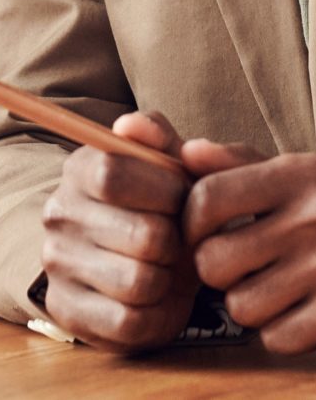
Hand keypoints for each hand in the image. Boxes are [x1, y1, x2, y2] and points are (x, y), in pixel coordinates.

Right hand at [39, 111, 195, 351]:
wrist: (126, 261)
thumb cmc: (155, 209)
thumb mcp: (162, 168)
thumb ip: (157, 137)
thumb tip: (132, 125)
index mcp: (78, 169)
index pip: (115, 174)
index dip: (165, 192)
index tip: (179, 201)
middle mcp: (57, 212)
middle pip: (144, 236)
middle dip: (177, 244)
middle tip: (175, 243)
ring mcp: (57, 261)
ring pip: (140, 282)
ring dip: (167, 282)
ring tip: (164, 271)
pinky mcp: (67, 309)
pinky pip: (129, 323)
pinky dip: (155, 317)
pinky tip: (153, 301)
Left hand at [184, 139, 315, 352]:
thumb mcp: (296, 171)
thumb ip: (239, 162)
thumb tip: (188, 154)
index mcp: (291, 179)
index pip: (208, 199)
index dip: (190, 221)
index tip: (200, 231)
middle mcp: (307, 224)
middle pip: (213, 261)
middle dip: (215, 267)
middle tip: (237, 263)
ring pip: (241, 306)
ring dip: (246, 302)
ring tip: (267, 287)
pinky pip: (279, 338)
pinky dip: (279, 331)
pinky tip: (293, 312)